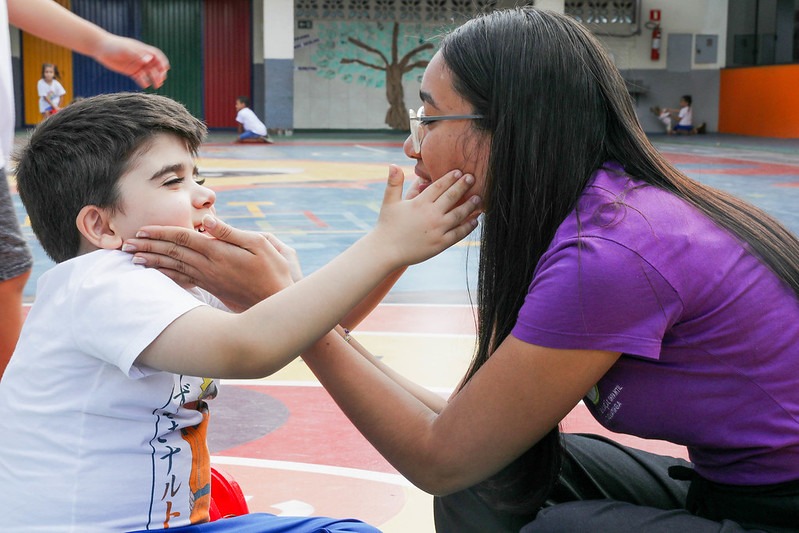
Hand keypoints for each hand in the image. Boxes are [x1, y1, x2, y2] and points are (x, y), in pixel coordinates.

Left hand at [93, 34, 169, 88]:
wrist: (100, 48)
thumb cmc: (114, 46)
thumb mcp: (126, 49)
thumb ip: (137, 55)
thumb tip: (149, 60)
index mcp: (142, 50)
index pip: (157, 56)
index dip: (162, 62)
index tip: (165, 69)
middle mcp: (142, 58)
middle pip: (155, 66)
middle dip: (160, 73)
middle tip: (161, 80)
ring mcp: (137, 65)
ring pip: (149, 73)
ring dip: (154, 78)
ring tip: (156, 85)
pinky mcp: (131, 71)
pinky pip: (140, 77)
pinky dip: (143, 81)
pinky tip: (144, 85)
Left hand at [123, 216, 293, 311]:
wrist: (276, 303)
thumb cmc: (274, 271)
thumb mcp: (260, 244)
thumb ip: (230, 232)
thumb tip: (207, 220)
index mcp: (218, 252)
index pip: (183, 239)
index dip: (161, 233)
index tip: (141, 230)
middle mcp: (209, 267)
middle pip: (172, 253)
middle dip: (148, 247)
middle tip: (126, 244)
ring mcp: (209, 279)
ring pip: (174, 268)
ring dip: (153, 262)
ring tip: (134, 259)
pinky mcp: (212, 288)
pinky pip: (183, 280)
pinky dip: (167, 275)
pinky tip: (159, 274)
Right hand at [367, 165, 480, 267]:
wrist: (386, 251)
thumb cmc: (387, 225)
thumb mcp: (389, 202)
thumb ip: (394, 182)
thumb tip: (393, 164)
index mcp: (420, 203)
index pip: (439, 186)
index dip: (450, 178)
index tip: (459, 171)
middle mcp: (431, 214)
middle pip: (452, 197)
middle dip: (464, 186)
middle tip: (473, 178)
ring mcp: (438, 229)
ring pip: (459, 214)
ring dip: (470, 205)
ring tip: (478, 198)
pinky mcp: (441, 243)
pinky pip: (459, 233)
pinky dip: (468, 227)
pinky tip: (475, 221)